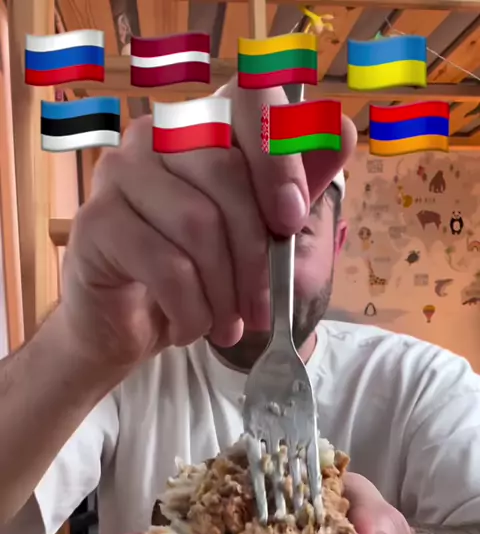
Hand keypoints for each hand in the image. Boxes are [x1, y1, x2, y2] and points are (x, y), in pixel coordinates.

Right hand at [61, 80, 356, 370]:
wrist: (128, 326)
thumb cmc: (196, 277)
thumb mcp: (259, 239)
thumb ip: (293, 190)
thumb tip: (339, 131)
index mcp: (204, 126)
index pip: (248, 97)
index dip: (278, 152)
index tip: (291, 219)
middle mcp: (158, 136)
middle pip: (226, 172)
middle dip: (256, 256)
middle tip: (261, 310)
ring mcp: (119, 173)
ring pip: (197, 224)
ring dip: (224, 292)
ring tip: (228, 328)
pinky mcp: (95, 221)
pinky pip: (164, 264)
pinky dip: (191, 309)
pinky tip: (191, 328)